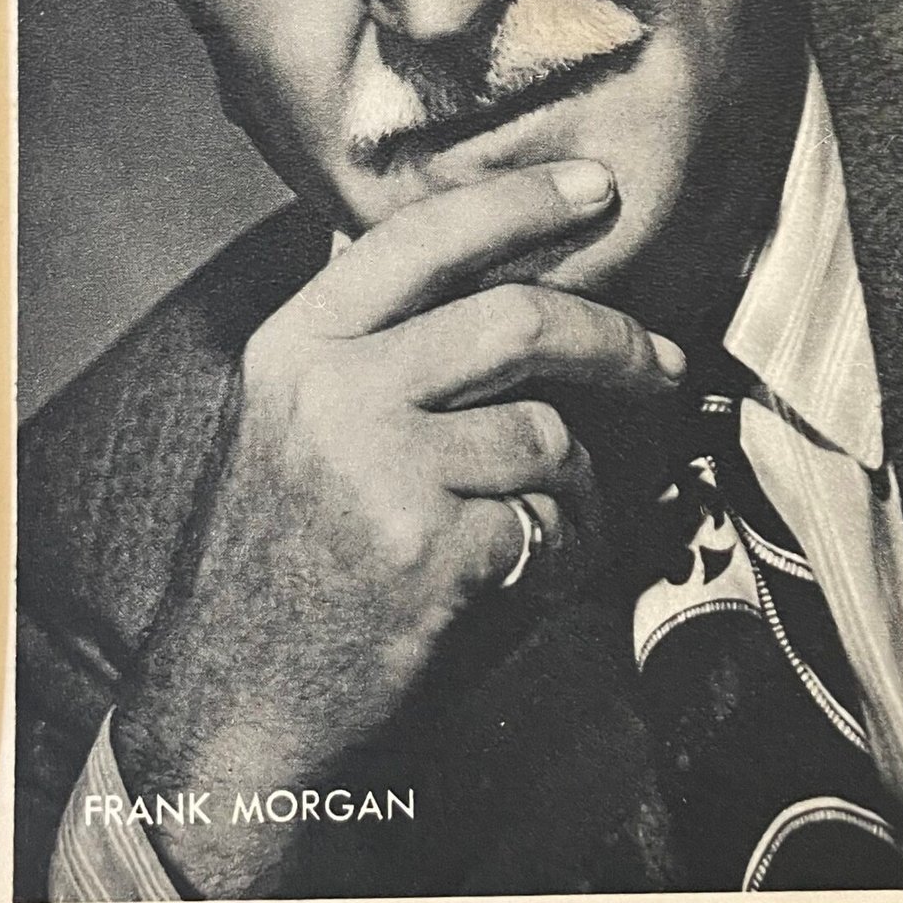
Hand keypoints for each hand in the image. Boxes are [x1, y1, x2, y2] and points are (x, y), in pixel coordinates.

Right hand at [111, 157, 685, 896]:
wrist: (241, 714)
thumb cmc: (284, 564)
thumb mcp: (286, 422)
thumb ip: (364, 340)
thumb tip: (469, 250)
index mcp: (297, 344)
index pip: (423, 236)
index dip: (521, 201)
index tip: (595, 187)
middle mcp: (332, 390)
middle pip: (517, 321)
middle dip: (612, 339)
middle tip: (661, 359)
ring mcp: (380, 468)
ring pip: (546, 433)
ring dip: (571, 485)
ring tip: (537, 523)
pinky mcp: (431, 549)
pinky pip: (549, 522)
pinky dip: (557, 553)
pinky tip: (513, 580)